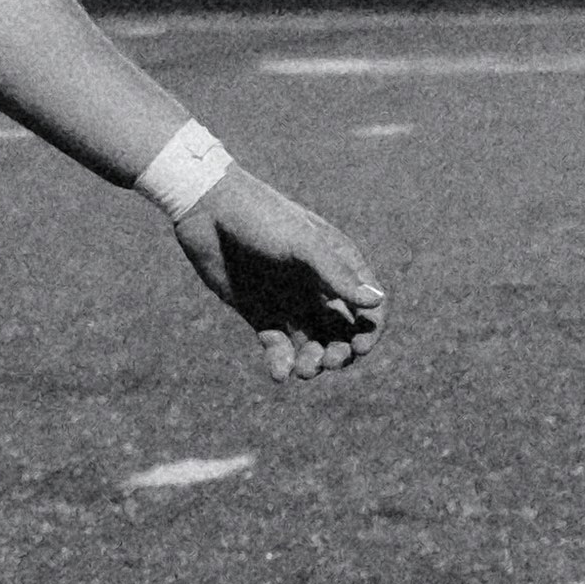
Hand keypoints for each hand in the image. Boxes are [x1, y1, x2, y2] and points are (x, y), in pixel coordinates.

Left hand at [176, 169, 386, 373]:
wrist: (207, 209)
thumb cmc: (261, 218)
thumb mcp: (303, 244)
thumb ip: (338, 274)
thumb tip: (376, 301)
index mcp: (339, 265)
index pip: (369, 307)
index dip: (370, 331)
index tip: (359, 348)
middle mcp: (319, 287)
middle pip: (344, 333)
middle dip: (342, 353)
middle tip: (328, 361)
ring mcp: (290, 302)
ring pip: (313, 345)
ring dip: (314, 363)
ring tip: (302, 371)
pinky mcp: (260, 314)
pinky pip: (278, 347)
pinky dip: (281, 363)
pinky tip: (279, 374)